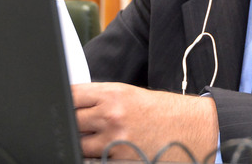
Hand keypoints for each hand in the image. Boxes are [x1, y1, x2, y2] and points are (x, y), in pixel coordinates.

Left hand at [72, 82, 217, 161]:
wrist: (190, 128)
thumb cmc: (161, 110)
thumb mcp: (129, 94)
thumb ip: (101, 98)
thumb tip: (75, 104)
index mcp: (112, 94)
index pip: (72, 95)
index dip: (65, 100)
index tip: (62, 104)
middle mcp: (111, 116)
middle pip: (72, 120)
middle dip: (73, 122)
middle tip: (78, 124)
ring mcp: (114, 140)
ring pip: (79, 144)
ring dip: (82, 142)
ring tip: (93, 138)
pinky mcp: (121, 160)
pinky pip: (95, 161)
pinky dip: (95, 157)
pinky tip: (102, 151)